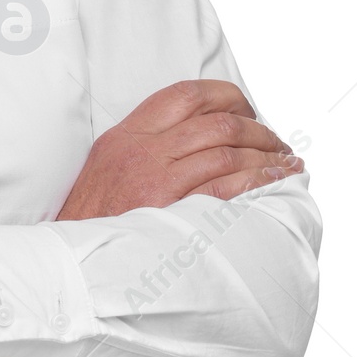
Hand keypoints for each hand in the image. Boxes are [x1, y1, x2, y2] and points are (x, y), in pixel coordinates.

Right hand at [58, 79, 301, 221]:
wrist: (71, 262)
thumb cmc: (93, 219)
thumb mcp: (108, 165)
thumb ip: (146, 146)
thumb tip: (198, 137)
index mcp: (127, 133)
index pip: (185, 94)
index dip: (226, 96)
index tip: (248, 110)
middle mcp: (141, 149)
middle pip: (215, 121)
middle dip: (258, 128)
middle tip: (276, 142)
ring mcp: (154, 178)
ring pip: (226, 150)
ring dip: (265, 155)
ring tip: (285, 164)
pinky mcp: (168, 209)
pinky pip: (225, 186)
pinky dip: (257, 181)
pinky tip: (274, 184)